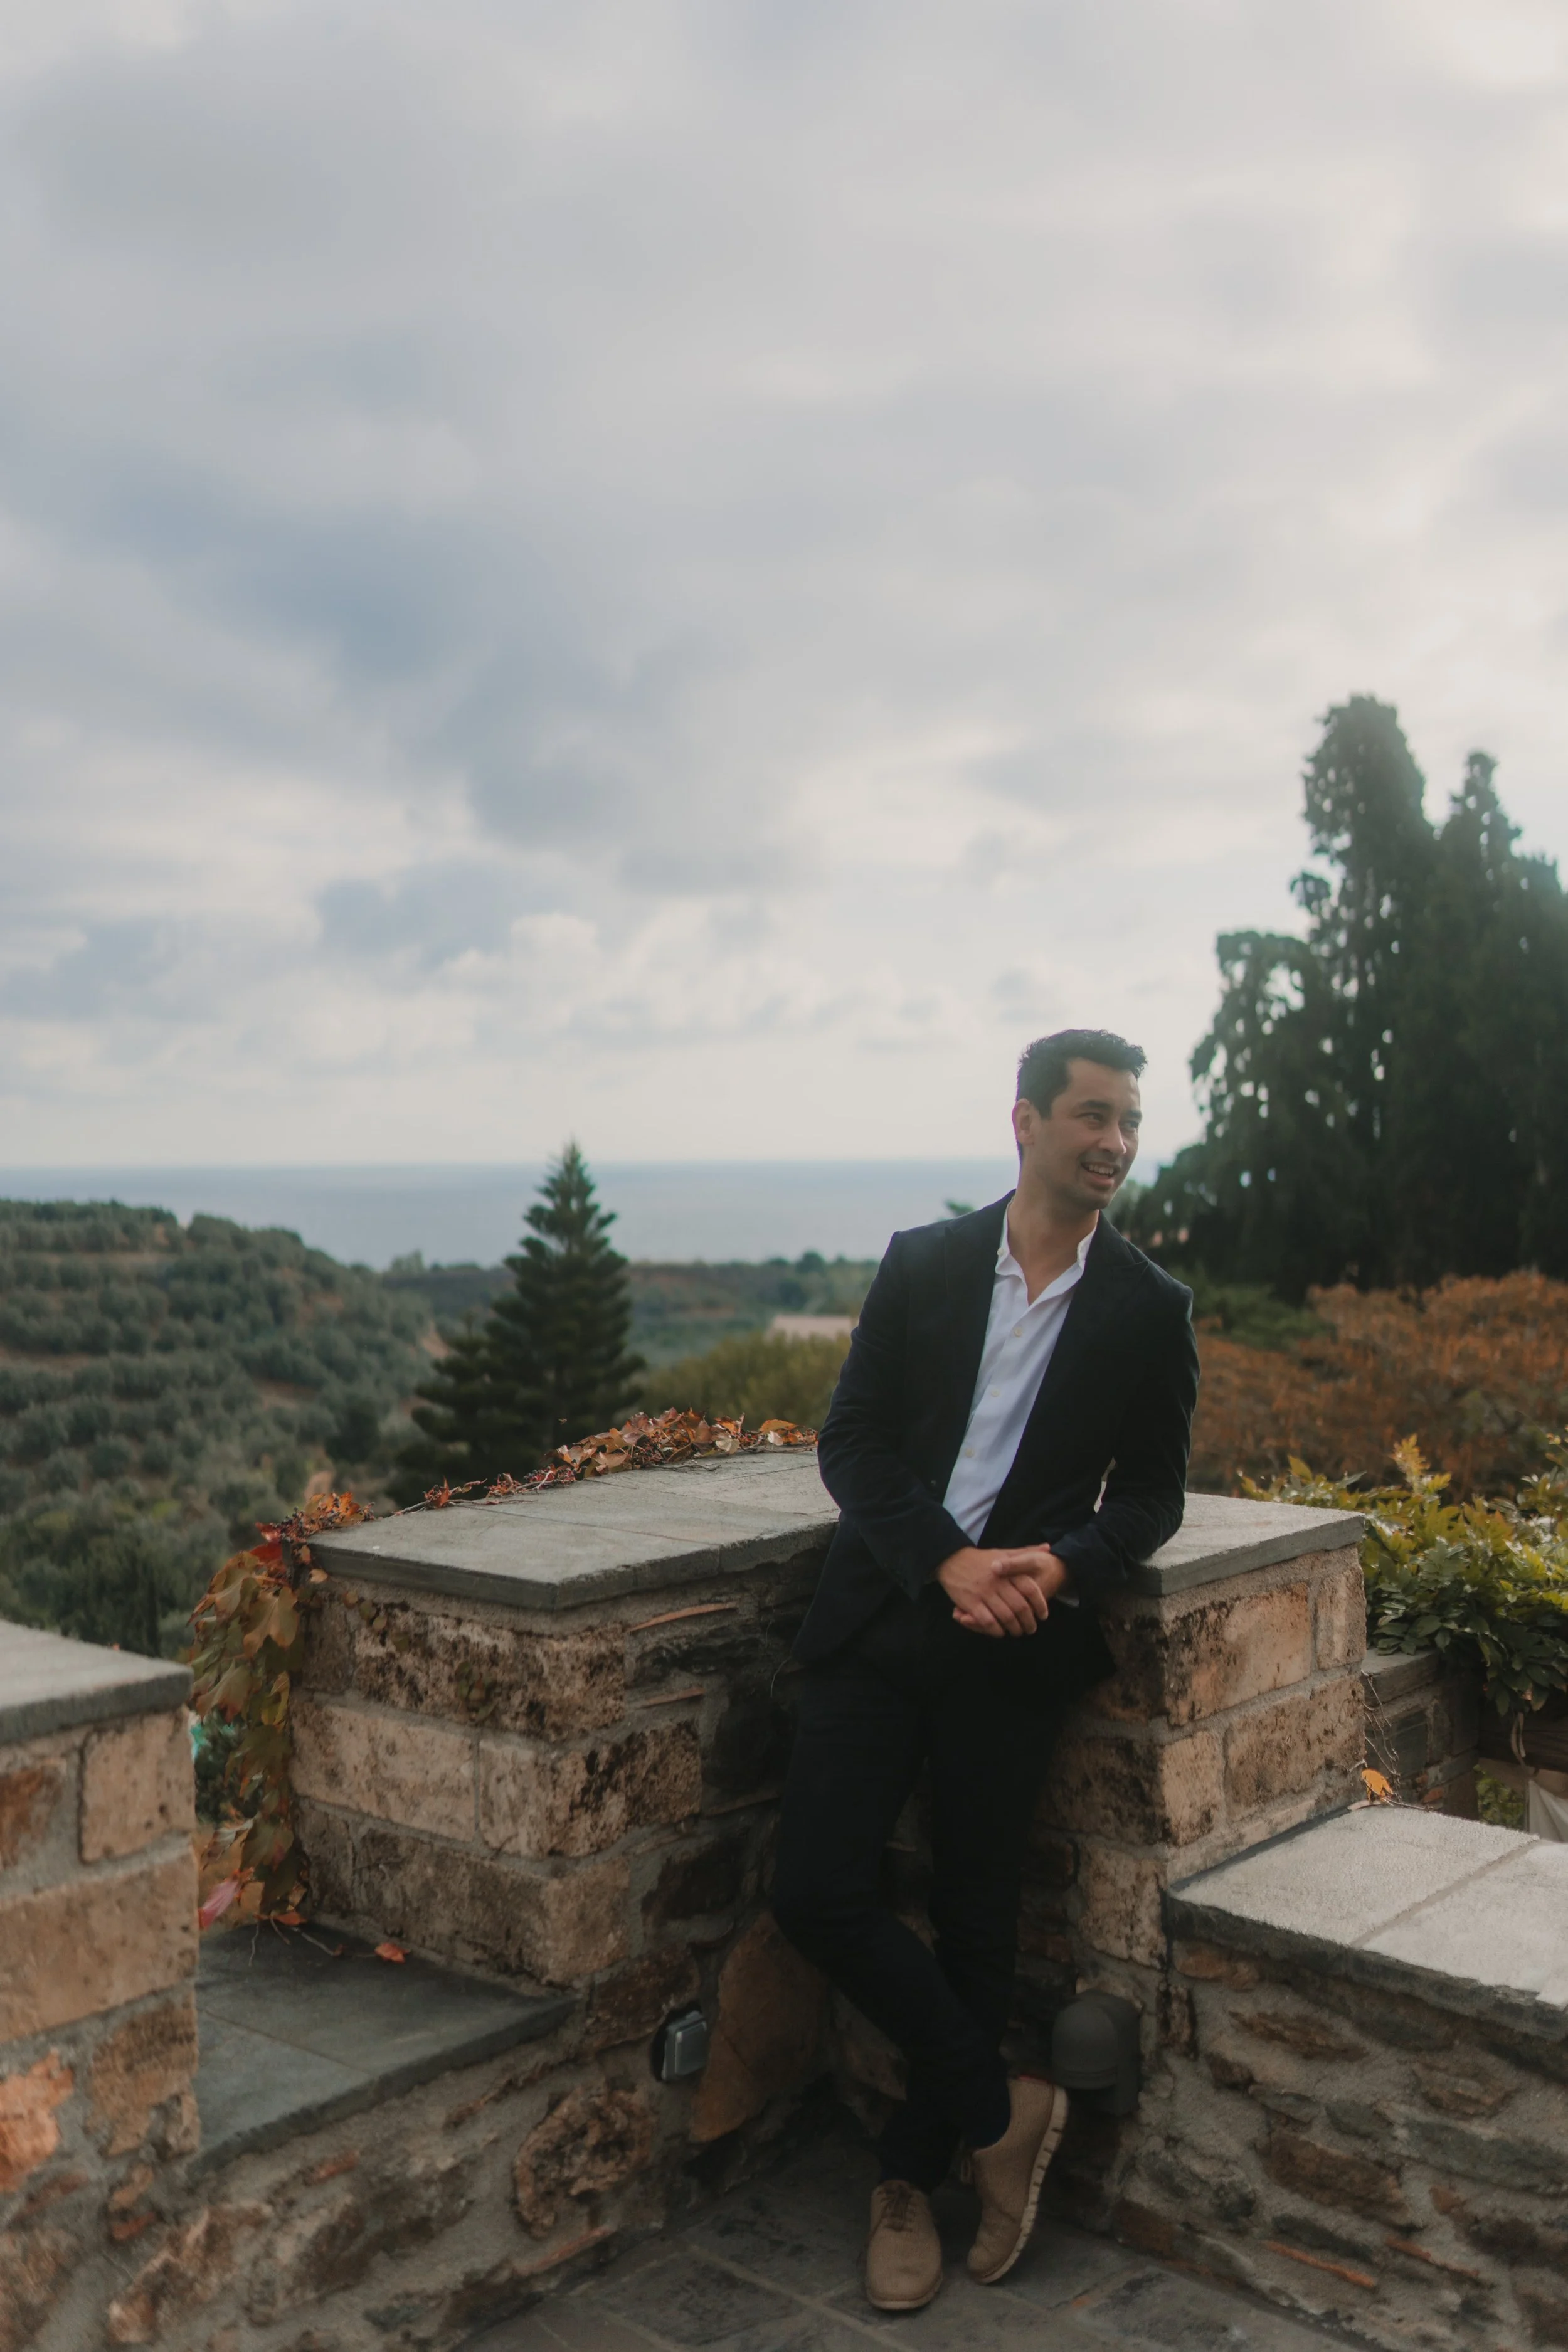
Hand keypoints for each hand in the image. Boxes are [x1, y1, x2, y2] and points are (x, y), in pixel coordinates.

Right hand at [937, 1545, 1068, 1638]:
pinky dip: (996, 1630)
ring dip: (1014, 1628)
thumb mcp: (1004, 1552)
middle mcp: (997, 1581)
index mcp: (1008, 1570)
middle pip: (1020, 1607)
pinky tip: (1000, 1632)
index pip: (1030, 1589)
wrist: (951, 1559)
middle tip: (1031, 1629)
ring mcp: (983, 1593)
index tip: (1043, 1615)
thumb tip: (1047, 1547)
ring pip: (1006, 1616)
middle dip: (1029, 1622)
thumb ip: (1025, 1552)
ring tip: (1018, 1633)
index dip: (1040, 1605)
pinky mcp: (970, 1603)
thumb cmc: (981, 1559)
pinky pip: (987, 1621)